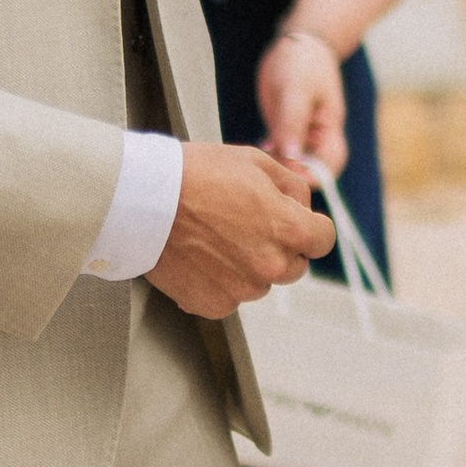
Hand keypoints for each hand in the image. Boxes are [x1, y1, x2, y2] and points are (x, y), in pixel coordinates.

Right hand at [146, 143, 330, 317]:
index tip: (298, 224)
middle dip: (280, 248)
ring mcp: (241, 289)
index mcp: (288, 229)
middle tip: (246, 226)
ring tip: (216, 238)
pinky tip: (200, 256)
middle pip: (295, 266)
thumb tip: (305, 202)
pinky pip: (229, 297)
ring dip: (248, 266)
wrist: (142, 199)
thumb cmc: (193, 175)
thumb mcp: (254, 162)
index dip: (311, 227)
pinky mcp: (213, 304)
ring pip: (260, 282)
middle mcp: (270, 265)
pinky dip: (219, 282)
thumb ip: (292, 185)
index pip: (323, 240)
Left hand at [255, 25, 348, 173]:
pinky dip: (268, 152)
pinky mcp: (283, 126)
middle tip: (268, 167)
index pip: (329, 165)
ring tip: (260, 158)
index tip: (289, 176)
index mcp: (329, 129)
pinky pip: (277, 148)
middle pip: (308, 168)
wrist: (296, 42)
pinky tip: (258, 147)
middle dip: (290, 173)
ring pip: (290, 161)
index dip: (313, 176)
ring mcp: (299, 132)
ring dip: (276, 164)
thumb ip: (293, 122)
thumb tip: (290, 155)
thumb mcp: (296, 90)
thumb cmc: (303, 62)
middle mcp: (316, 136)